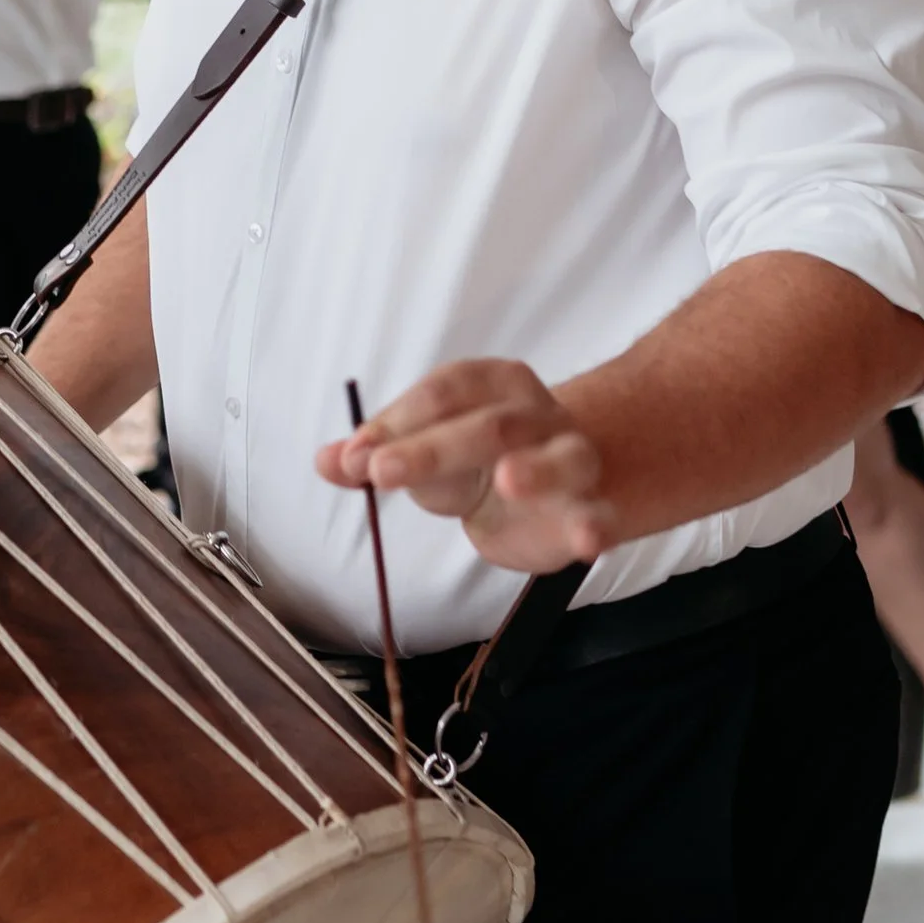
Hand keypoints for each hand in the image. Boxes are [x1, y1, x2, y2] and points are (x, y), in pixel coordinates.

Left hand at [316, 359, 619, 576]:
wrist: (553, 485)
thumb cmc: (475, 458)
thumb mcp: (422, 449)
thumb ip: (376, 455)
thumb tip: (325, 460)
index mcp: (493, 383)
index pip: (445, 392)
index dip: (396, 421)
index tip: (354, 456)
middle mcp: (537, 413)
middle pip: (489, 425)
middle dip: (431, 448)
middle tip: (382, 473)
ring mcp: (570, 458)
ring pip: (559, 458)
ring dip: (536, 469)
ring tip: (507, 480)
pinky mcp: (589, 507)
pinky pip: (598, 514)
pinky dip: (595, 525)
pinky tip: (587, 538)